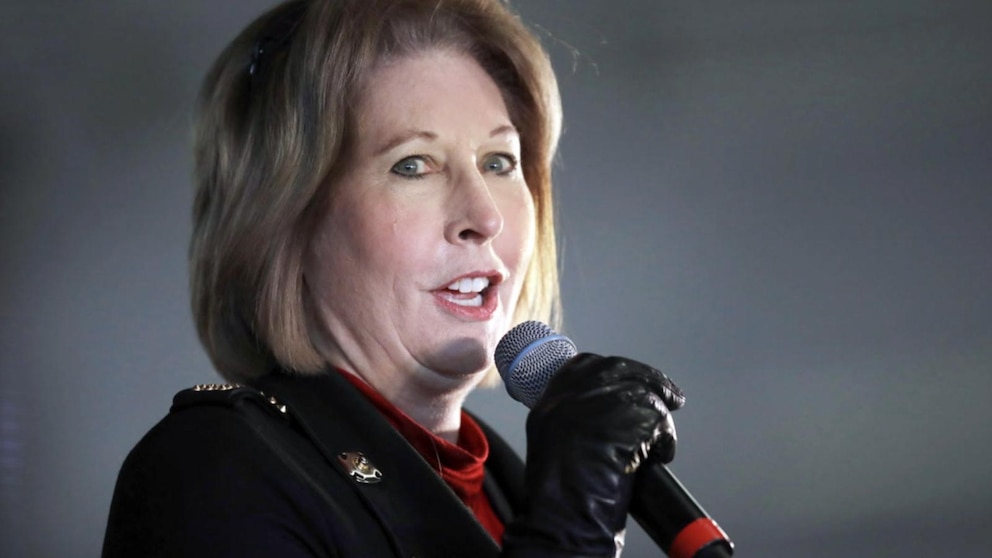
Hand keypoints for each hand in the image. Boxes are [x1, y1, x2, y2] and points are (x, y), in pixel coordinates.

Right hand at [502, 353, 684, 557]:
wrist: (562, 524)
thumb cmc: (561, 500)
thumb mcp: (556, 445)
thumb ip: (577, 419)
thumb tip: (614, 407)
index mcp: (549, 403)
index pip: (586, 365)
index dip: (618, 370)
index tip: (637, 379)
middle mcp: (567, 399)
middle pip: (617, 370)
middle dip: (650, 380)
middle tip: (671, 395)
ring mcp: (593, 407)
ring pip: (642, 394)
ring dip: (659, 419)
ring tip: (660, 445)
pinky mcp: (621, 421)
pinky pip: (657, 419)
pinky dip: (665, 439)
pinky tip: (660, 456)